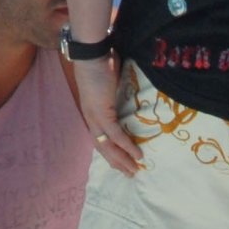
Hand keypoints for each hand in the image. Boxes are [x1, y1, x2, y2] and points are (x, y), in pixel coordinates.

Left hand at [75, 56, 143, 175]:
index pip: (100, 139)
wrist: (92, 54)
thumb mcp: (109, 84)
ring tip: (135, 170)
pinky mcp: (102, 113)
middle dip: (117, 162)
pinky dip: (127, 146)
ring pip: (107, 146)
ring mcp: (95, 117)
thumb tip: (129, 95)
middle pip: (102, 147)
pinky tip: (137, 155)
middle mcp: (91, 118)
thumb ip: (116, 94)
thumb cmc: (101, 63)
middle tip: (130, 173)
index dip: (111, 153)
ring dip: (122, 160)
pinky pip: (116, 135)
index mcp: (91, 112)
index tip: (122, 163)